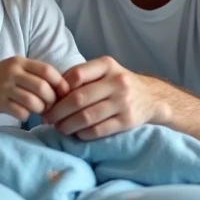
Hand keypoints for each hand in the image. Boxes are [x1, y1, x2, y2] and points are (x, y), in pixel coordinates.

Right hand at [0, 57, 68, 121]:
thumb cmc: (6, 78)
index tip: (65, 93)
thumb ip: (38, 74)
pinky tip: (25, 114)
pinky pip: (20, 112)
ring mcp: (5, 87)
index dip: (60, 83)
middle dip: (51, 99)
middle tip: (51, 105)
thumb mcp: (19, 68)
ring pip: (32, 102)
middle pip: (42, 87)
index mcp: (21, 62)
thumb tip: (64, 90)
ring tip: (40, 110)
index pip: (47, 70)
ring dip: (41, 109)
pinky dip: (27, 116)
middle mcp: (12, 73)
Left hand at [42, 56, 163, 139]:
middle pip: (78, 98)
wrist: (151, 98)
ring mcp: (123, 102)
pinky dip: (82, 134)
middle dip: (58, 111)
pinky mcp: (127, 121)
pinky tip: (76, 134)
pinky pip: (98, 131)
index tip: (49, 99)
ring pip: (86, 117)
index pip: (76, 75)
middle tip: (47, 119)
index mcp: (107, 65)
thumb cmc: (118, 84)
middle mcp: (117, 82)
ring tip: (59, 128)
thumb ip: (81, 76)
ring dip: (67, 125)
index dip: (59, 89)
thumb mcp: (104, 71)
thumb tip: (52, 92)